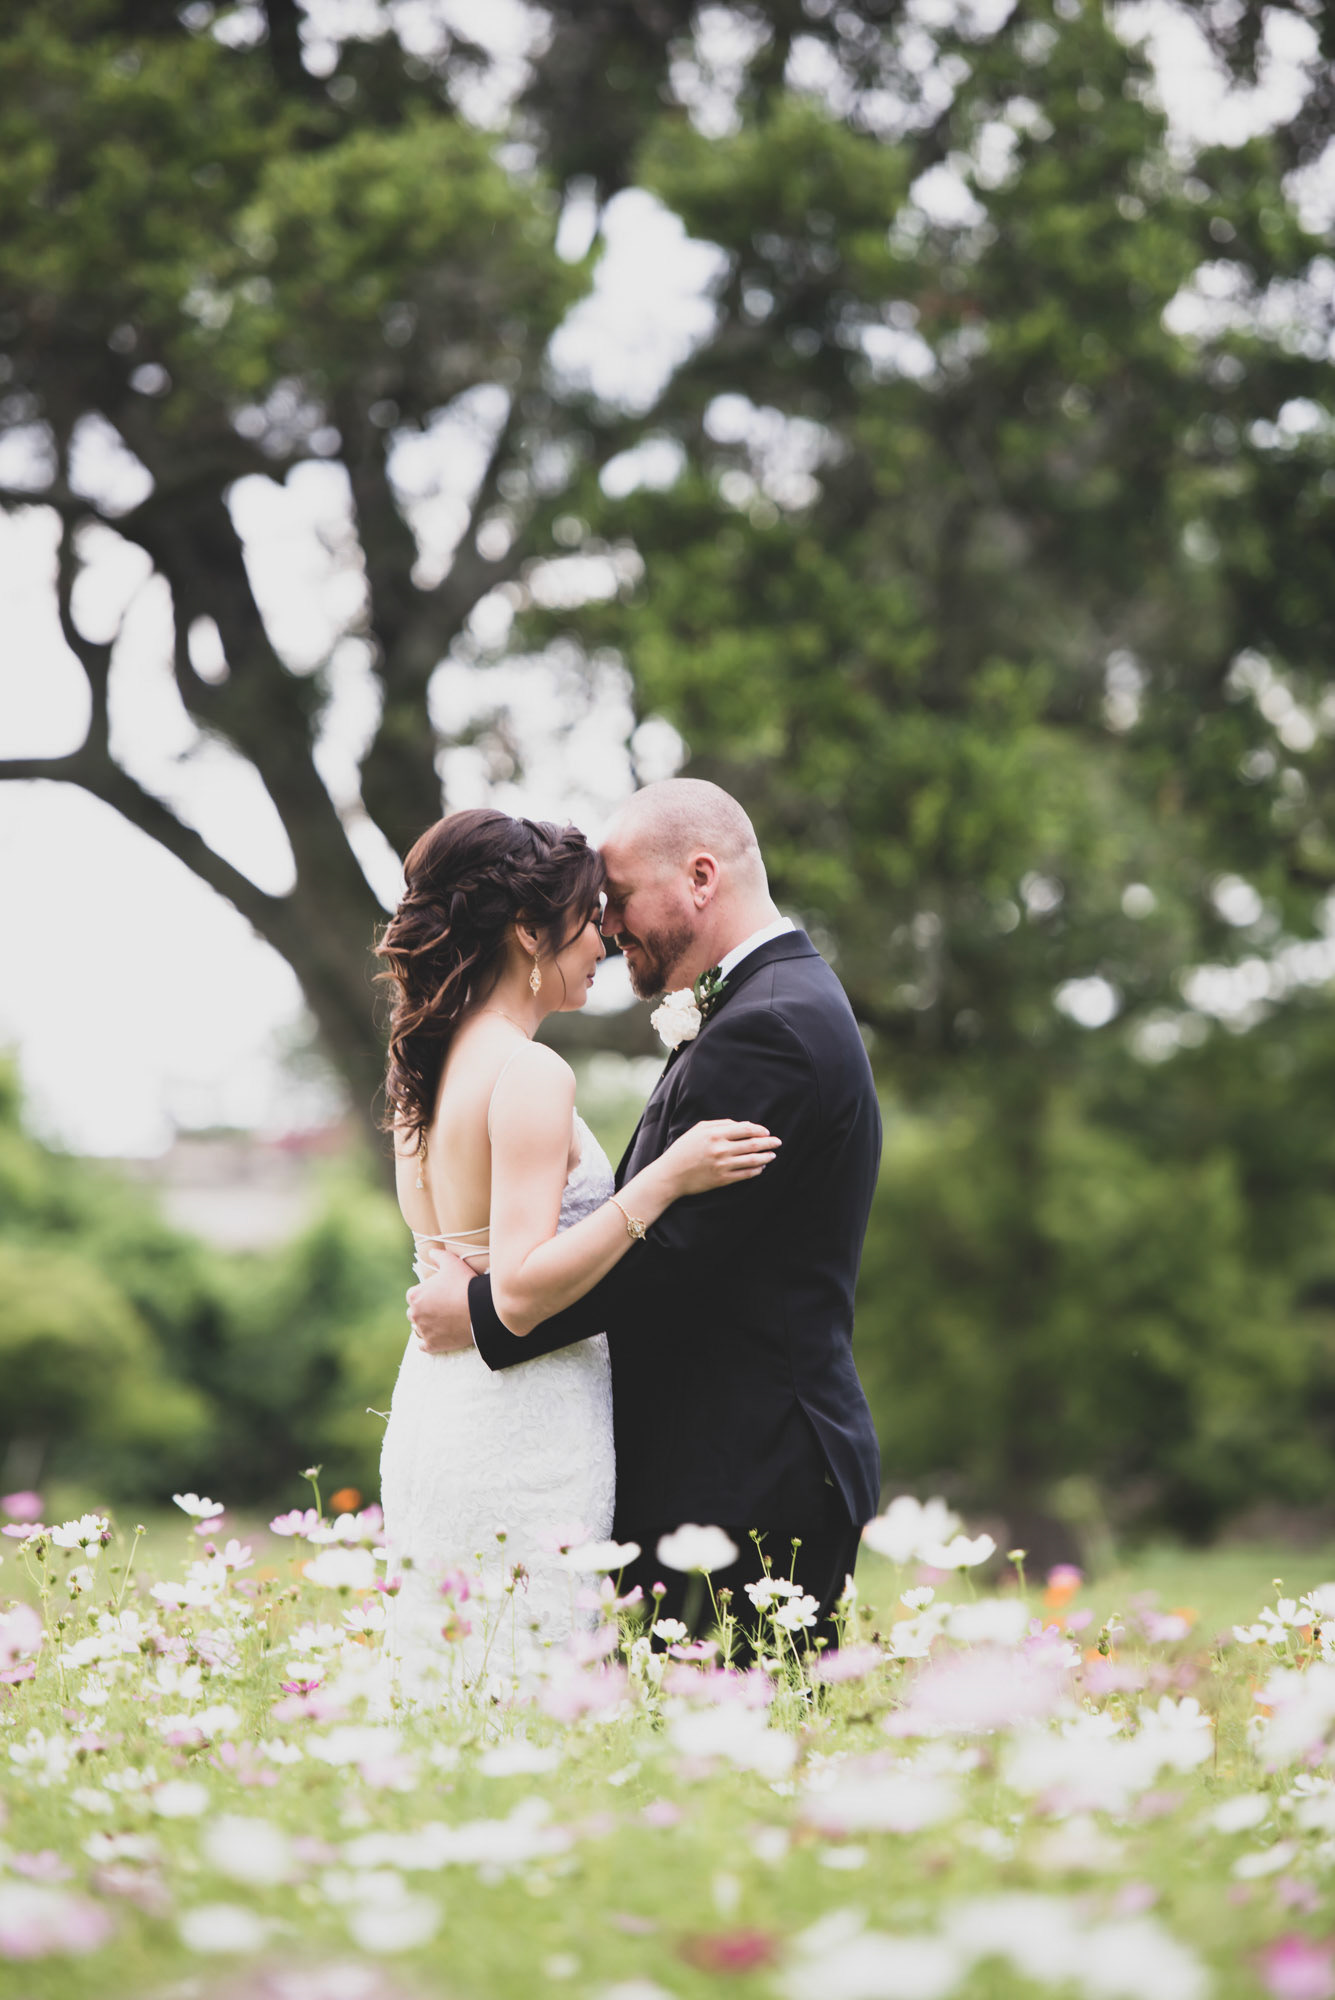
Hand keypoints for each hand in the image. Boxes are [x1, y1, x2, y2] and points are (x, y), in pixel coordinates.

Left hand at [406, 1248, 475, 1354]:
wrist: (479, 1310)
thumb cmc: (464, 1285)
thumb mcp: (452, 1263)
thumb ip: (439, 1256)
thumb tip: (431, 1252)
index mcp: (415, 1295)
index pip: (413, 1295)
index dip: (425, 1294)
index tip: (438, 1295)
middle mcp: (414, 1314)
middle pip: (414, 1313)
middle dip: (424, 1310)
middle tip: (441, 1308)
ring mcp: (423, 1331)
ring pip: (418, 1329)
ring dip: (426, 1326)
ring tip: (441, 1322)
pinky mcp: (432, 1345)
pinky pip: (424, 1345)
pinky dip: (429, 1342)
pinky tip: (438, 1336)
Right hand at [662, 1119, 778, 1195]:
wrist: (670, 1174)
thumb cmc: (684, 1149)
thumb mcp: (698, 1129)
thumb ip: (721, 1124)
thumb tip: (743, 1125)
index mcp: (715, 1134)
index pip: (745, 1129)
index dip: (759, 1130)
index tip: (766, 1132)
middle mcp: (721, 1149)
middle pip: (752, 1144)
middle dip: (768, 1143)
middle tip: (778, 1142)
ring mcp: (722, 1165)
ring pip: (752, 1160)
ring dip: (765, 1157)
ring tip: (773, 1155)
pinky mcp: (722, 1180)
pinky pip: (745, 1175)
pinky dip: (756, 1171)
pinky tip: (761, 1168)